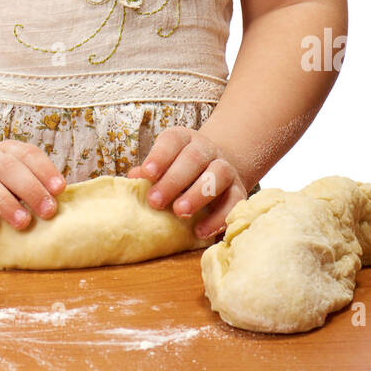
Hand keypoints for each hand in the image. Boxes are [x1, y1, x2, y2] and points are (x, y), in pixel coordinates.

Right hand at [0, 141, 65, 240]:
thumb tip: (64, 202)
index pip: (27, 154)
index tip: (60, 189)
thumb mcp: (16, 184)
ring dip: (6, 203)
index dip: (45, 170)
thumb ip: (35, 187)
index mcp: (6, 152)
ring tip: (23, 223)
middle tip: (48, 211)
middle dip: (31, 188)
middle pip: (7, 167)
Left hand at [126, 128, 247, 238]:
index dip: (160, 156)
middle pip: (194, 158)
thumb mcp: (164, 164)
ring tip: (180, 212)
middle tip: (155, 201)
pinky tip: (200, 231)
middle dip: (173, 180)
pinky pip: (234, 202)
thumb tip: (132, 179)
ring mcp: (225, 168)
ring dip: (197, 194)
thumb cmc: (180, 169)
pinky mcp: (238, 190)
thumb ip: (150, 172)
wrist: (215, 167)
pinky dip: (218, 218)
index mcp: (184, 140)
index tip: (146, 173)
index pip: (173, 141)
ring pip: (218, 175)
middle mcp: (207, 150)